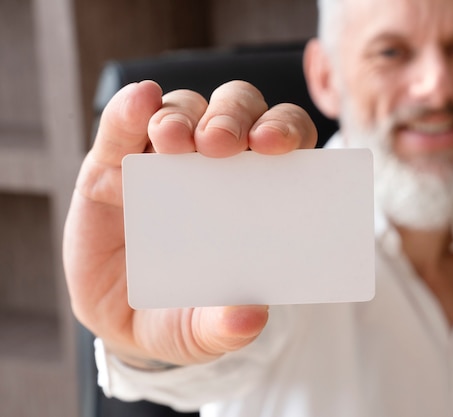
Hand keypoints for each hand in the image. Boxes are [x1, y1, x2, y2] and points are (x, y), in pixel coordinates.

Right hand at [63, 80, 316, 366]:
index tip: (276, 145)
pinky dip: (130, 109)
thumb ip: (226, 327)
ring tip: (172, 140)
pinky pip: (123, 122)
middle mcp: (214, 163)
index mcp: (254, 192)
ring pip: (184, 109)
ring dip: (181, 116)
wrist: (120, 320)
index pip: (284, 140)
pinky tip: (139, 102)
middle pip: (236, 111)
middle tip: (220, 143)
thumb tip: (251, 317)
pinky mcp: (112, 159)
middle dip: (231, 118)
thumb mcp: (203, 330)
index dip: (286, 132)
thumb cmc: (180, 314)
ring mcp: (163, 157)